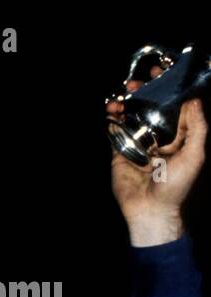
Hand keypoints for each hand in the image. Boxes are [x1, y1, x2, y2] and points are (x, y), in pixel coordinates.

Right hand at [109, 69, 205, 246]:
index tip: (162, 73)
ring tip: (121, 96)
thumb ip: (197, 126)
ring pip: (130, 118)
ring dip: (125, 104)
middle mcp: (157, 137)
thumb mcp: (195, 153)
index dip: (167, 89)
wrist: (151, 210)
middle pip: (148, 109)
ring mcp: (137, 144)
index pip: (172, 106)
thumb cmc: (177, 185)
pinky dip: (111, 120)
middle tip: (136, 83)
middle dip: (142, 93)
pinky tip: (111, 112)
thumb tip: (195, 99)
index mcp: (177, 136)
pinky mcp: (119, 153)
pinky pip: (114, 133)